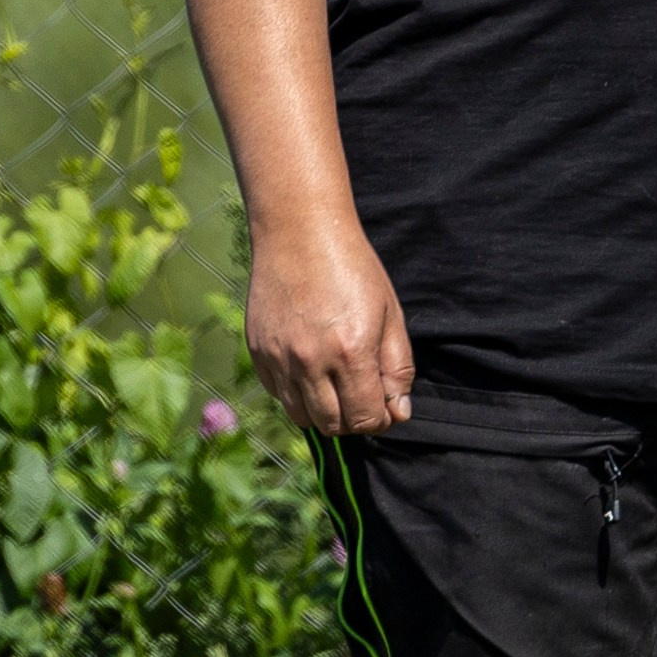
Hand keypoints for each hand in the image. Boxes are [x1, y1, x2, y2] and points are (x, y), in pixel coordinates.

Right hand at [245, 220, 413, 433]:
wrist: (300, 231)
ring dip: (324, 411)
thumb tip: (398, 412)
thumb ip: (398, 368)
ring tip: (336, 382)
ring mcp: (279, 359)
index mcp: (351, 352)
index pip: (363, 419)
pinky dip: (297, 393)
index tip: (383, 407)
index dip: (378, 420)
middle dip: (353, 420)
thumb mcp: (389, 314)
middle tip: (361, 395)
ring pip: (302, 416)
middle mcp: (311, 362)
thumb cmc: (352, 267)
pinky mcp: (258, 352)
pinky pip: (279, 395)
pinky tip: (311, 367)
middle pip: (332, 425)